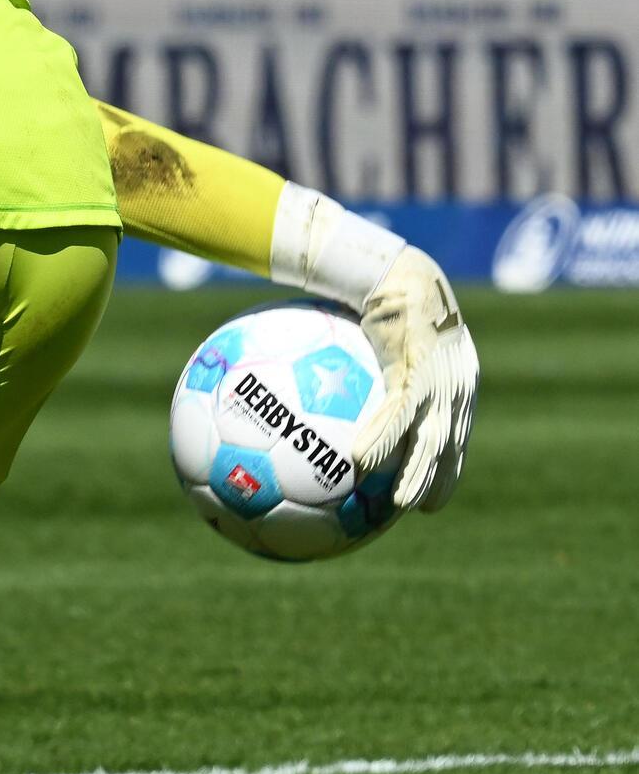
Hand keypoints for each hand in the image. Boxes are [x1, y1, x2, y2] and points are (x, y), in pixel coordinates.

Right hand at [352, 247, 477, 511]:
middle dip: (441, 476)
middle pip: (451, 439)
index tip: (435, 479)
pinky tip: (362, 462)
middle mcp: (454, 381)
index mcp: (452, 374)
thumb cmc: (376, 290)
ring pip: (432, 437)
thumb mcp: (373, 328)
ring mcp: (439, 378)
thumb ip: (358, 356)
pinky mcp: (416, 370)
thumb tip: (319, 372)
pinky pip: (397, 414)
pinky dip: (381, 439)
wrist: (390, 266)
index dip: (448, 455)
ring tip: (401, 503)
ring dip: (417, 472)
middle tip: (426, 507)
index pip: (454, 423)